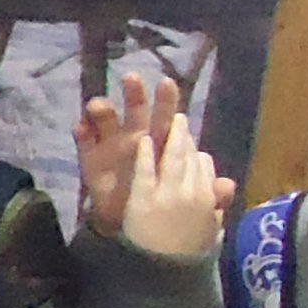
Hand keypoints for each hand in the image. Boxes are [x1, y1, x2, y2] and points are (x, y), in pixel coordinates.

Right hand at [77, 69, 234, 260]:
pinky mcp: (91, 159)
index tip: (168, 83)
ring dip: (102, 108)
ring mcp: (111, 145)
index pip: (167, 117)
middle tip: (131, 78)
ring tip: (98, 105)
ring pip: (106, 119)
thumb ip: (210, 193)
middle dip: (134, 92)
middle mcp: (135, 135)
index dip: (167, 100)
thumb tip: (229, 186)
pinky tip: (79, 127)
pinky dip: (81, 133)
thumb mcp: (190, 201)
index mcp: (161, 141)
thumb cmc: (164, 204)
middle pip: (135, 109)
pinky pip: (84, 142)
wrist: (136, 229)